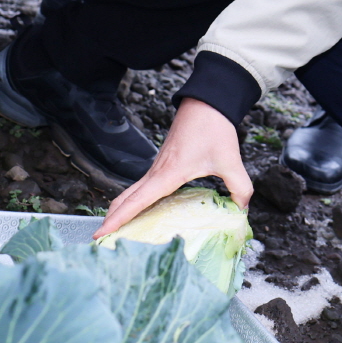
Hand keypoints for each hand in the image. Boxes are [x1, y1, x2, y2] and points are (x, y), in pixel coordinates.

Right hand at [94, 98, 252, 236]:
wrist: (206, 102)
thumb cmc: (213, 128)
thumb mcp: (230, 160)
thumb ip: (239, 187)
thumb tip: (241, 209)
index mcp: (168, 173)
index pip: (137, 201)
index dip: (118, 219)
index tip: (101, 233)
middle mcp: (157, 171)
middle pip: (126, 198)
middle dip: (112, 219)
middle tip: (100, 240)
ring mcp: (157, 167)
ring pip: (132, 192)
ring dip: (121, 210)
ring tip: (115, 231)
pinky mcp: (163, 164)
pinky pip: (142, 186)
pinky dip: (133, 200)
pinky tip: (139, 211)